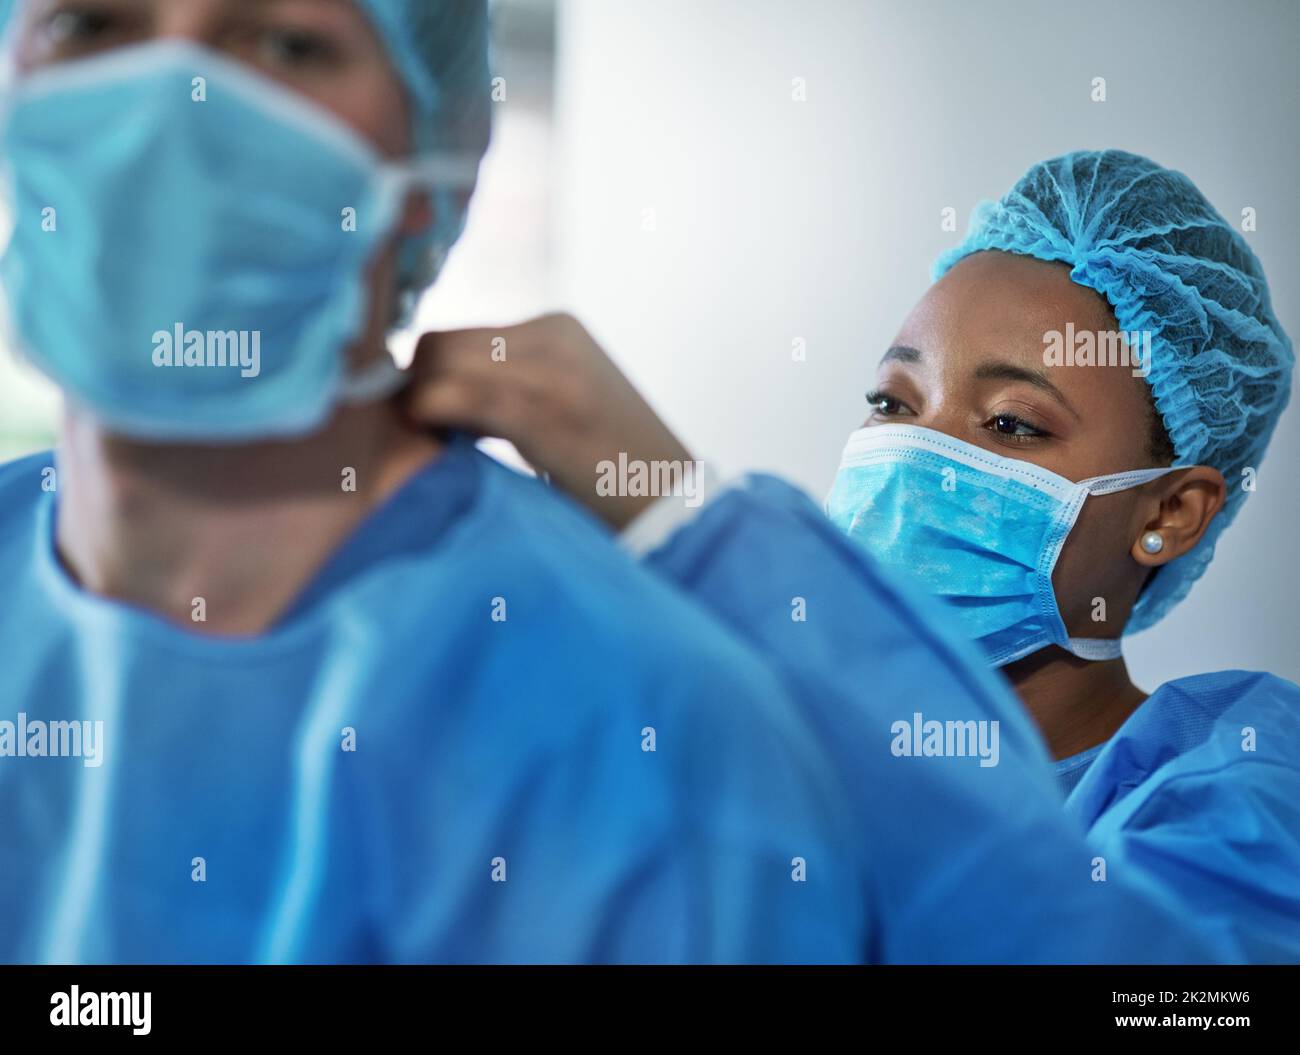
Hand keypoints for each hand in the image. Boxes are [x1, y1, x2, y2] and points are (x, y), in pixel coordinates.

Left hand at [403, 313, 694, 528]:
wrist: (671, 500)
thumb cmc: (613, 468)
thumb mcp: (564, 403)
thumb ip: (511, 384)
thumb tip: (434, 395)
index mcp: (558, 328)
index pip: (454, 336)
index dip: (426, 379)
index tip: (426, 424)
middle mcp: (552, 335)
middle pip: (437, 344)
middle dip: (415, 389)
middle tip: (422, 439)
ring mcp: (549, 369)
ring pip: (438, 366)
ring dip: (420, 407)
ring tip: (437, 448)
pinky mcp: (542, 410)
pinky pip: (455, 398)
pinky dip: (431, 419)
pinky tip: (440, 451)